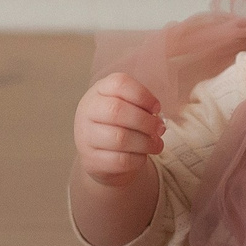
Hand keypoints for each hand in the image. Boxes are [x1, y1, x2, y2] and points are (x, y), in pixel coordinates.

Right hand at [74, 72, 163, 186]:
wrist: (100, 154)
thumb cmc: (119, 124)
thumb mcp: (127, 107)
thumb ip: (142, 108)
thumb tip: (158, 122)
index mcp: (98, 91)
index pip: (119, 84)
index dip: (143, 95)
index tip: (157, 108)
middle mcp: (87, 111)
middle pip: (117, 111)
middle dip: (145, 121)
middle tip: (160, 129)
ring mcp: (86, 137)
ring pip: (120, 138)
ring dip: (146, 142)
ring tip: (156, 145)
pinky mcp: (91, 161)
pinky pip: (120, 160)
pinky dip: (138, 159)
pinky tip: (142, 156)